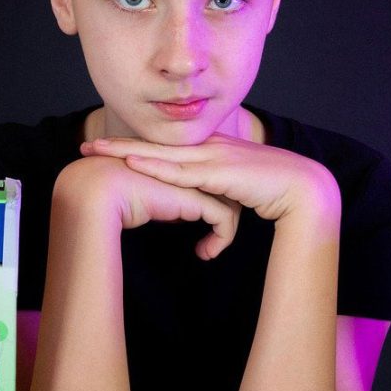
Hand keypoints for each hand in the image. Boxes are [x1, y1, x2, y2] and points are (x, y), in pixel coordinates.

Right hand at [55, 156, 240, 259]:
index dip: (210, 203)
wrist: (98, 190)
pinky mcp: (197, 199)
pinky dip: (221, 239)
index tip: (208, 224)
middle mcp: (189, 170)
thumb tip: (167, 214)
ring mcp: (195, 182)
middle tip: (217, 238)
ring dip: (224, 232)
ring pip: (228, 205)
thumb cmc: (109, 195)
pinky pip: (223, 219)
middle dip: (225, 215)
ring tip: (209, 250)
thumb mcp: (141, 197)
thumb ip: (159, 201)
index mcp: (177, 166)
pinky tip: (206, 254)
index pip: (206, 184)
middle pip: (222, 192)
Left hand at [80, 133, 339, 223]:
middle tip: (85, 146)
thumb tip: (203, 244)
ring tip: (97, 152)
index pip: (165, 149)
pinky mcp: (220, 171)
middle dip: (118, 146)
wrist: (305, 189)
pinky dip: (155, 165)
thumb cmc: (274, 195)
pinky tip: (133, 162)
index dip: (134, 149)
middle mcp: (208, 150)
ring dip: (127, 152)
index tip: (105, 151)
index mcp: (210, 154)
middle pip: (155, 146)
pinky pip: (181, 168)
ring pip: (161, 153)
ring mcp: (213, 157)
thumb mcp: (237, 202)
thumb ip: (217, 213)